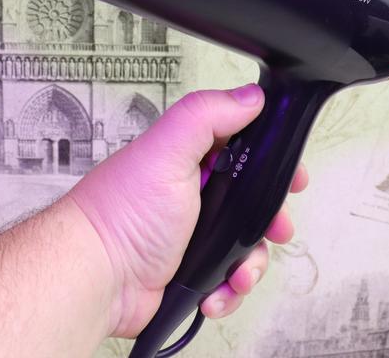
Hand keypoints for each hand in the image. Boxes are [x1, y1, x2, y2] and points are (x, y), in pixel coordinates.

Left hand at [68, 84, 308, 337]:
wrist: (96, 278)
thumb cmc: (122, 214)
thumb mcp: (167, 150)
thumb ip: (206, 115)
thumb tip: (249, 96)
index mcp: (189, 160)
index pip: (244, 150)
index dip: (272, 163)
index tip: (292, 177)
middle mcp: (192, 196)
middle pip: (253, 204)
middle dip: (270, 221)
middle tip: (275, 229)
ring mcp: (192, 237)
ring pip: (246, 247)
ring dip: (251, 263)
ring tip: (238, 273)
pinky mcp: (189, 274)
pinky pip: (227, 283)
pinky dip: (228, 291)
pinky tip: (214, 293)